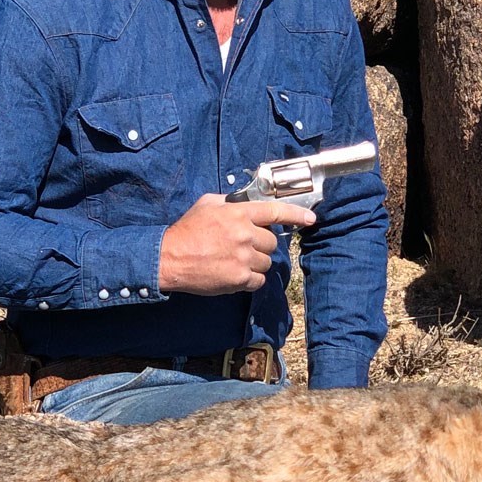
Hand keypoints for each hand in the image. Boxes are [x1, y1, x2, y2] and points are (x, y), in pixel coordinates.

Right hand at [159, 194, 315, 294]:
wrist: (170, 259)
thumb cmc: (186, 230)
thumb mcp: (207, 204)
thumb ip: (230, 201)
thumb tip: (245, 201)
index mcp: (239, 213)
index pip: (275, 212)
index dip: (296, 214)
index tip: (310, 219)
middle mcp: (245, 234)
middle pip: (272, 242)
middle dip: (261, 245)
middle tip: (243, 246)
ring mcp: (243, 258)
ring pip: (267, 262)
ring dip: (255, 262)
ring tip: (234, 260)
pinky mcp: (239, 278)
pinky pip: (258, 280)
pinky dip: (250, 278)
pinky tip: (234, 273)